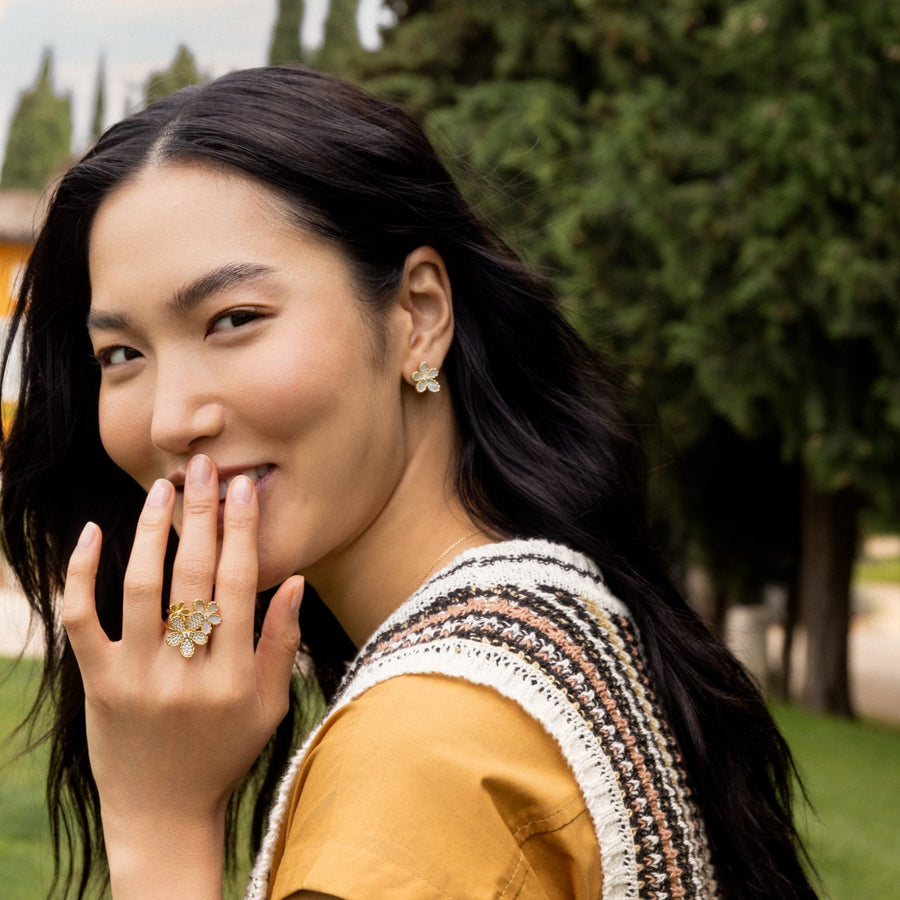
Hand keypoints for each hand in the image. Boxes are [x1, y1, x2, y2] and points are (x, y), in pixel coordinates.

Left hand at [62, 454, 302, 895]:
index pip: (242, 584)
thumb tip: (296, 578)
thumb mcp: (268, 705)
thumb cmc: (224, 753)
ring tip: (162, 487)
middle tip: (204, 466)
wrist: (161, 814)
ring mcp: (136, 678)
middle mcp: (186, 674)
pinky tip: (93, 533)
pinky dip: (83, 574)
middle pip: (195, 575)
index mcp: (234, 677)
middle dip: (202, 513)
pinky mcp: (97, 684)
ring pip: (142, 587)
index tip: (243, 487)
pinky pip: (82, 620)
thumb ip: (280, 642)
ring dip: (152, 530)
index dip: (244, 529)